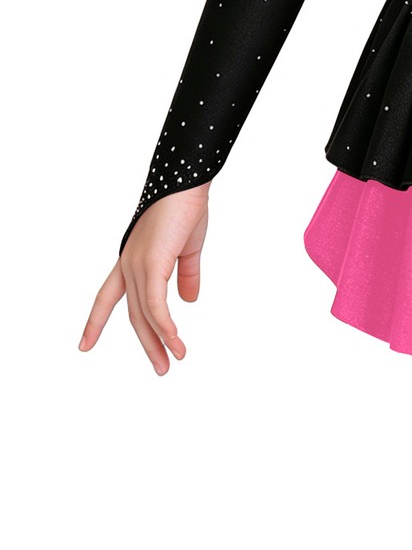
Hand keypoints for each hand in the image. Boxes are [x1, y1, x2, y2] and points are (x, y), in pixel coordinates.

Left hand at [78, 185, 211, 375]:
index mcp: (132, 260)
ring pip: (143, 314)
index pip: (107, 297)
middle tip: (162, 368)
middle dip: (147, 344)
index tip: (84, 345)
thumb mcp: (188, 249)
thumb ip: (187, 276)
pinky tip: (175, 340)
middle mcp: (128, 265)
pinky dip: (164, 325)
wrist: (187, 182)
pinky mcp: (152, 264)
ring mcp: (137, 264)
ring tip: (175, 359)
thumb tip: (189, 301)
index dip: (95, 322)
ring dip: (159, 341)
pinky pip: (154, 305)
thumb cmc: (187, 208)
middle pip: (132, 314)